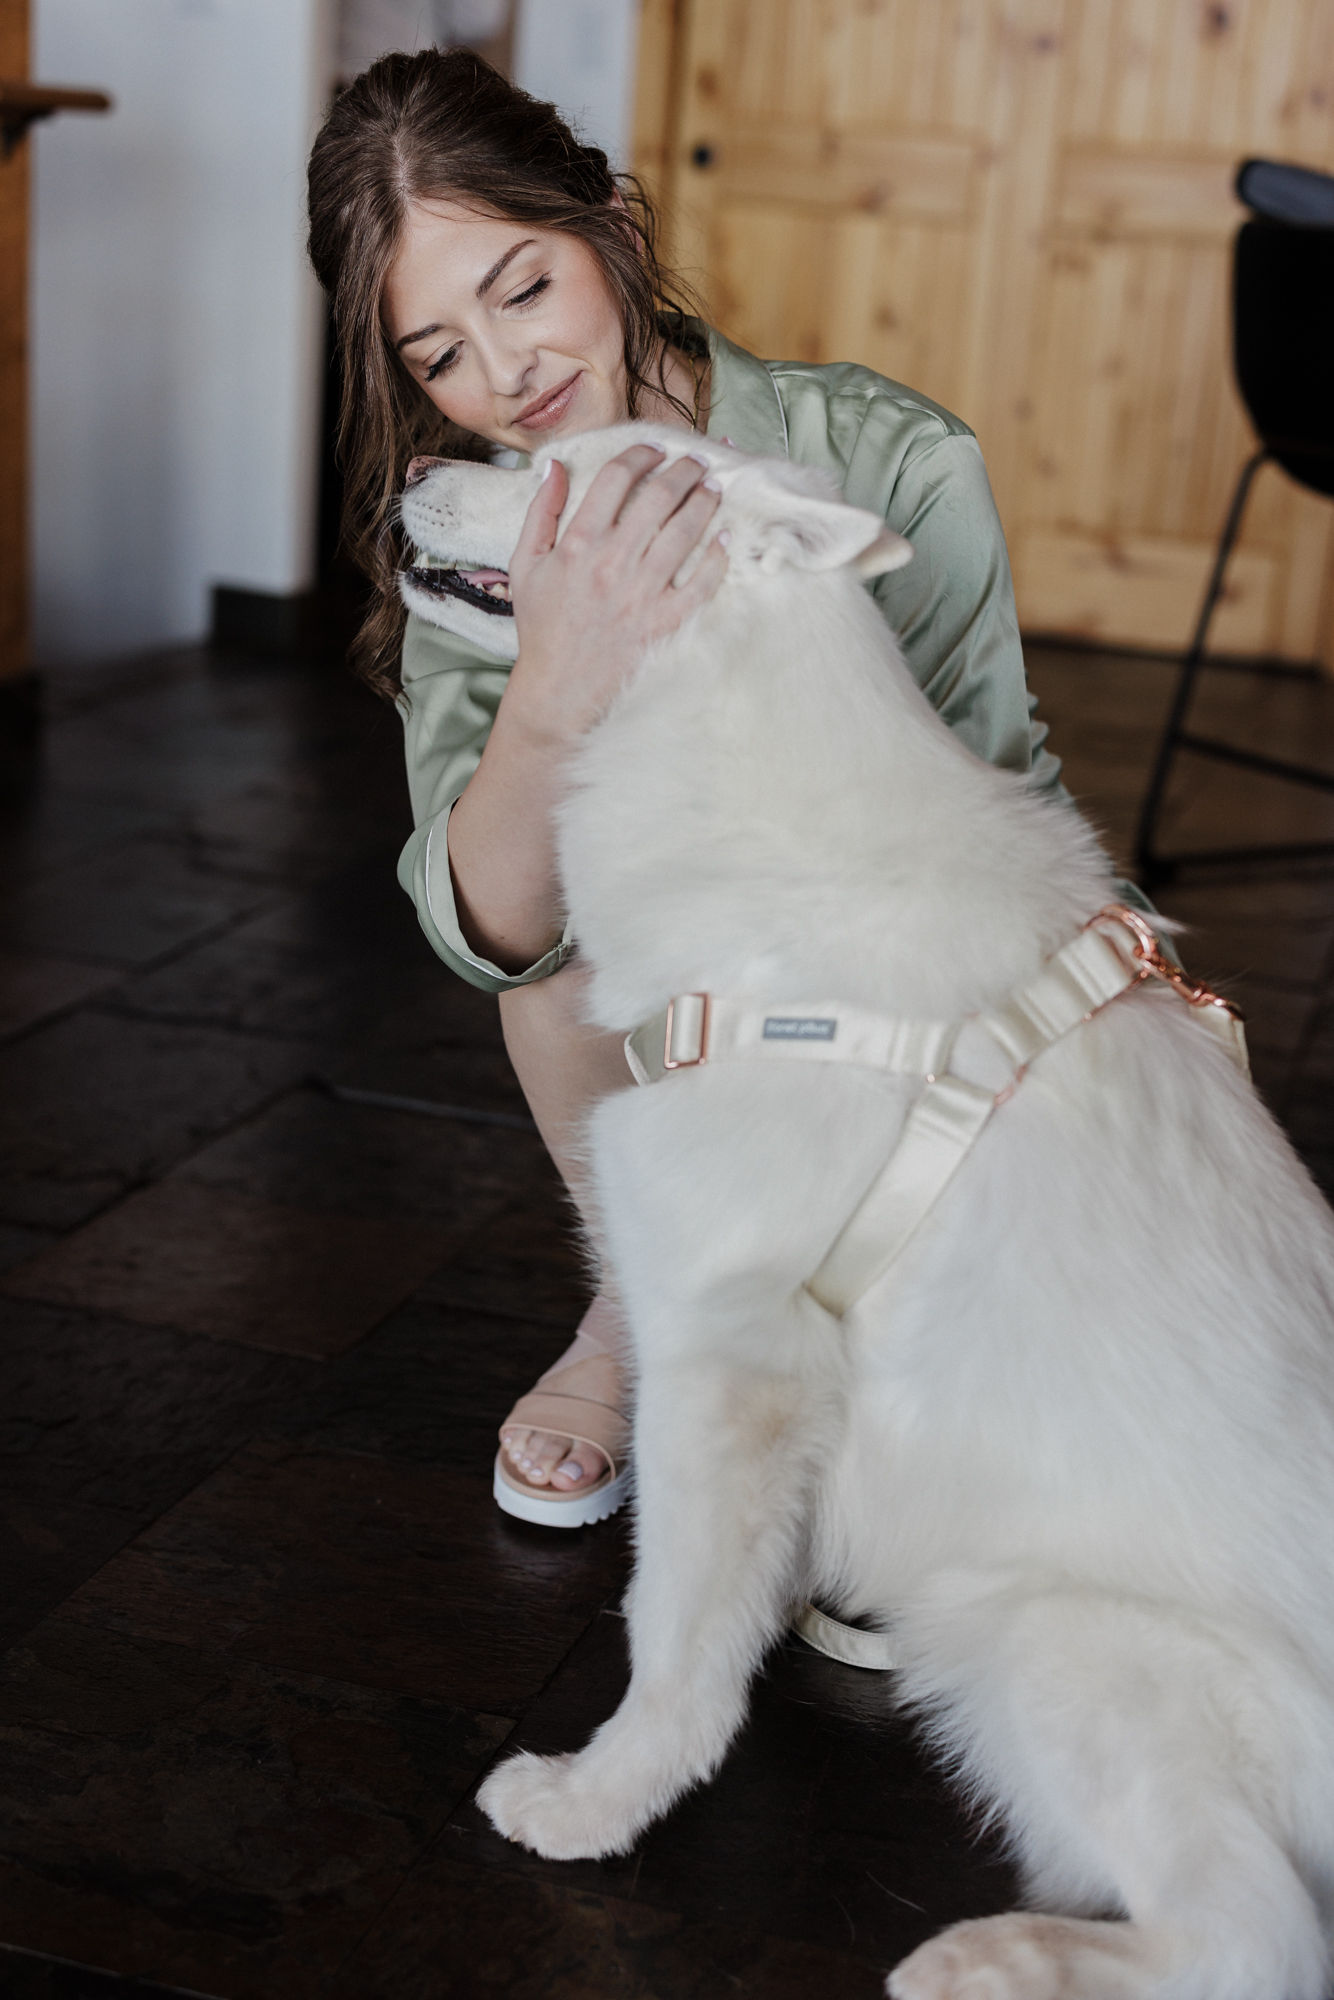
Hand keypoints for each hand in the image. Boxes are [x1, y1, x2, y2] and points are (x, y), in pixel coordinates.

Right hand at [506, 443, 728, 743]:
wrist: (559, 689)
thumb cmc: (543, 627)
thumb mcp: (526, 565)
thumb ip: (540, 513)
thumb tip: (554, 466)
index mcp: (578, 543)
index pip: (617, 478)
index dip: (641, 454)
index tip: (656, 450)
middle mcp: (612, 562)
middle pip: (659, 496)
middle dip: (684, 470)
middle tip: (697, 463)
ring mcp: (641, 592)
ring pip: (685, 531)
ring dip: (704, 502)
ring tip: (714, 489)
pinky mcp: (664, 621)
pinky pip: (702, 582)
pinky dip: (716, 557)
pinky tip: (723, 540)